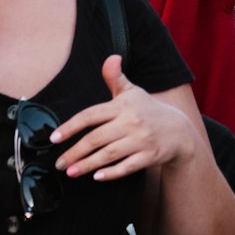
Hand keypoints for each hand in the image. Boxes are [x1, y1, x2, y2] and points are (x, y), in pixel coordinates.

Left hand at [51, 55, 196, 180]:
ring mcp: (141, 140)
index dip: (71, 126)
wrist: (179, 131)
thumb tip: (111, 58)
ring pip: (109, 154)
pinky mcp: (149, 156)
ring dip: (87, 165)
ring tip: (71, 172)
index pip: (91, 115)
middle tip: (59, 163)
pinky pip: (127, 167)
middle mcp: (131, 122)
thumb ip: (116, 77)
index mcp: (123, 106)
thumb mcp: (133, 92)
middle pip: (97, 138)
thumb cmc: (149, 110)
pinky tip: (97, 177)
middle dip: (75, 152)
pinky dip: (111, 173)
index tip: (54, 137)